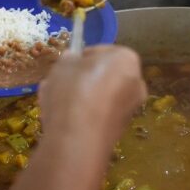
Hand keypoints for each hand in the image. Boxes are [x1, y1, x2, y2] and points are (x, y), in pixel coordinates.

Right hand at [0, 45, 146, 189]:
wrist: (77, 139)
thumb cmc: (72, 90)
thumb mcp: (63, 64)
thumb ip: (70, 59)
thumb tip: (73, 60)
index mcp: (127, 59)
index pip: (101, 51)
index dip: (80, 58)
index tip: (65, 66)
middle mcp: (135, 83)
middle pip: (102, 75)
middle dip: (80, 79)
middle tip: (59, 83)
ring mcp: (129, 109)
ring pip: (99, 97)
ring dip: (79, 98)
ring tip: (54, 103)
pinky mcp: (118, 130)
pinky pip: (97, 115)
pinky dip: (83, 115)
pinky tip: (62, 120)